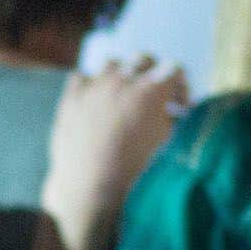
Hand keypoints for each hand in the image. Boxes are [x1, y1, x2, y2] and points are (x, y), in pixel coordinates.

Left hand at [42, 55, 191, 249]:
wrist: (90, 190)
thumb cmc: (135, 172)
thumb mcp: (165, 144)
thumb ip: (174, 121)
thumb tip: (178, 113)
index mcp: (151, 91)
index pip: (174, 69)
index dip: (180, 85)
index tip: (179, 103)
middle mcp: (123, 81)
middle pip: (144, 59)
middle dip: (153, 74)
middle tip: (154, 97)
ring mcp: (94, 87)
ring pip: (113, 64)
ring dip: (122, 75)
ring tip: (124, 96)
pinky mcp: (71, 98)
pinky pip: (82, 77)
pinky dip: (90, 85)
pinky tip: (95, 102)